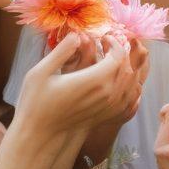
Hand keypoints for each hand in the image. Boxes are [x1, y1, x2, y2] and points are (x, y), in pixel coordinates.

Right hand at [17, 32, 144, 137]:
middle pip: (127, 68)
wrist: (40, 134)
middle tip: (109, 45)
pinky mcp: (108, 116)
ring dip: (128, 69)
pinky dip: (131, 88)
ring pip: (132, 84)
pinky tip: (122, 81)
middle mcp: (106, 95)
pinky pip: (130, 100)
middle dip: (121, 53)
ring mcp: (109, 107)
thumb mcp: (40, 72)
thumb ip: (61, 51)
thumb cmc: (36, 102)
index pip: (118, 56)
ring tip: (114, 60)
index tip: (104, 38)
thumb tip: (77, 35)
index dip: (114, 43)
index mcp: (93, 81)